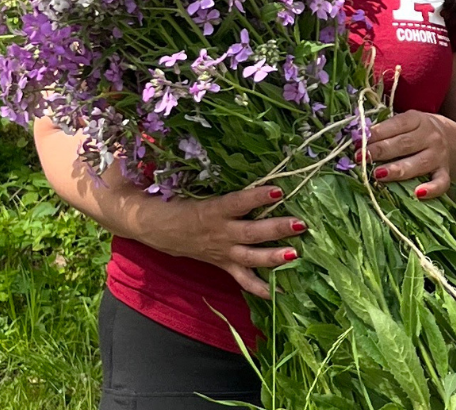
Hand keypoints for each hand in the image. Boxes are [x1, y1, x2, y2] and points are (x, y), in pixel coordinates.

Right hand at [130, 181, 304, 296]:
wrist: (154, 227)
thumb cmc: (178, 201)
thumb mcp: (195, 187)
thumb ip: (219, 179)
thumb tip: (244, 163)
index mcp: (212, 210)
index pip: (238, 202)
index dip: (257, 197)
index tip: (278, 190)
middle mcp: (220, 232)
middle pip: (251, 233)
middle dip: (277, 229)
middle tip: (300, 224)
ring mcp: (223, 251)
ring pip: (251, 257)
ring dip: (274, 257)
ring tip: (296, 254)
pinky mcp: (223, 264)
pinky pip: (243, 280)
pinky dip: (261, 288)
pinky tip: (282, 292)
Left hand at [362, 109, 455, 199]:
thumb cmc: (420, 132)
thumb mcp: (407, 122)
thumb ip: (387, 129)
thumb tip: (359, 139)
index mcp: (418, 120)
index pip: (396, 125)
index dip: (376, 133)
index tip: (357, 141)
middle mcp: (430, 136)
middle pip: (404, 144)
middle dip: (380, 151)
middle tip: (360, 157)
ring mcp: (439, 155)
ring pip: (418, 163)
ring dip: (397, 169)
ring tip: (377, 174)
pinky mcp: (445, 172)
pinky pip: (441, 182)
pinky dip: (432, 189)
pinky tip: (418, 194)